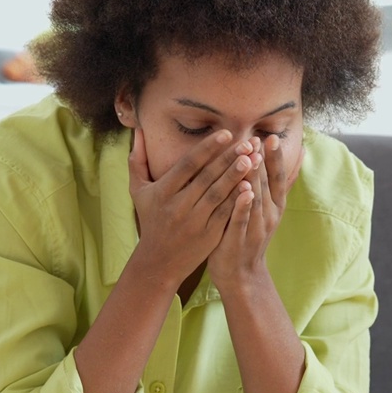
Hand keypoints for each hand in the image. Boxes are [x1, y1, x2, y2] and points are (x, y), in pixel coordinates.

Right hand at [128, 127, 257, 287]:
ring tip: (253, 159)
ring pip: (218, 194)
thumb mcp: (138, 190)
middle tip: (247, 142)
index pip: (188, 165)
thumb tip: (139, 131)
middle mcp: (178, 206)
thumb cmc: (150, 219)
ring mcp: (194, 222)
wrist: (158, 261)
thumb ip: (138, 160)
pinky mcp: (208, 236)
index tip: (226, 134)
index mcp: (163, 191)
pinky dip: (238, 200)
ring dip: (236, 176)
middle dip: (228, 158)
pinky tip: (251, 186)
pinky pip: (225, 214)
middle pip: (206, 177)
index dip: (207, 148)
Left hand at [207, 134, 304, 287]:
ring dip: (255, 178)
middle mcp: (269, 214)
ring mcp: (256, 227)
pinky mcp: (240, 238)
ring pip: (256, 198)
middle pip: (267, 183)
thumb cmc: (249, 236)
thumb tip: (292, 154)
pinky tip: (243, 190)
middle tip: (259, 138)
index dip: (275, 158)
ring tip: (252, 158)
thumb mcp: (267, 208)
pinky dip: (243, 204)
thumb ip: (276, 183)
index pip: (277, 177)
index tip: (271, 136)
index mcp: (275, 205)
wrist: (242, 275)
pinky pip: (242, 219)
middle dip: (263, 161)